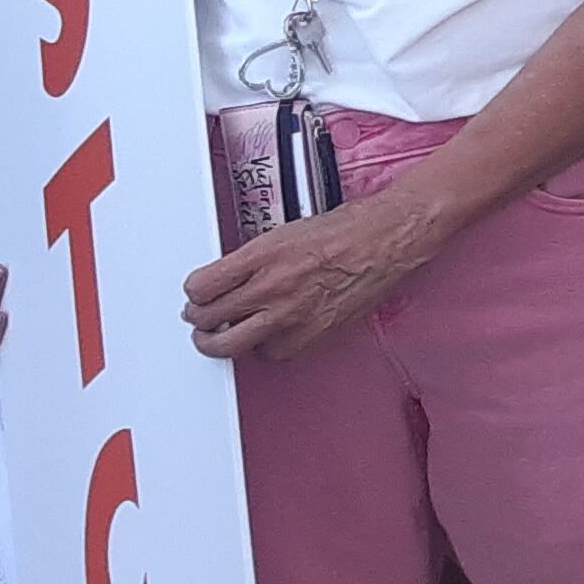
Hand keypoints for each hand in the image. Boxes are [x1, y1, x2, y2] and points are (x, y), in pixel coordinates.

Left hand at [185, 185, 438, 363]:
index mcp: (263, 254)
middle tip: (200, 318)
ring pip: (231, 345)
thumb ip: (255, 258)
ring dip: (220, 342)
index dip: (194, 293)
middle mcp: (273, 285)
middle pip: (209, 319)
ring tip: (219, 337)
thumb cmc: (350, 229)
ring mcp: (291, 314)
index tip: (197, 294)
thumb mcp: (288, 230)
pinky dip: (265, 348)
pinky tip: (267, 336)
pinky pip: (270, 354)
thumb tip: (229, 279)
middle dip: (199, 320)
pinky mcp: (311, 335)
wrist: (390, 239)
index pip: (202, 285)